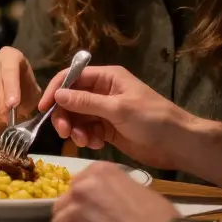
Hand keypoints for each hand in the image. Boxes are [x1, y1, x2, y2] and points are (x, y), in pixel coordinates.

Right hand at [0, 47, 41, 137]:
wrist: (14, 97)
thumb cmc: (25, 92)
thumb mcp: (32, 93)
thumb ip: (25, 99)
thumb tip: (12, 107)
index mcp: (10, 55)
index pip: (9, 68)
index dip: (10, 87)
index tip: (13, 104)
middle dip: (1, 101)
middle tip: (8, 116)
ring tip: (5, 116)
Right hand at [38, 65, 194, 170]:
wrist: (178, 144)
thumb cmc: (153, 119)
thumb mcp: (118, 108)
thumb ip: (86, 102)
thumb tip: (58, 95)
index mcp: (108, 78)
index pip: (73, 77)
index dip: (56, 90)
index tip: (43, 108)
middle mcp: (104, 91)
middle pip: (71, 99)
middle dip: (65, 115)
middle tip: (65, 132)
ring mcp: (105, 111)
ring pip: (77, 117)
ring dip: (76, 129)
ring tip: (85, 141)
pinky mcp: (108, 129)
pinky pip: (87, 130)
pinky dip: (86, 137)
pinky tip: (95, 144)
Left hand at [52, 162, 178, 221]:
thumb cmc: (158, 219)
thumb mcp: (136, 190)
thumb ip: (112, 189)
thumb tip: (104, 198)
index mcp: (99, 171)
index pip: (79, 182)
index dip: (85, 198)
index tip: (93, 209)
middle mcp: (80, 187)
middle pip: (65, 201)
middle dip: (74, 213)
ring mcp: (71, 212)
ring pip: (59, 221)